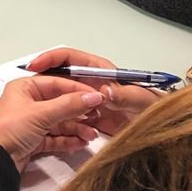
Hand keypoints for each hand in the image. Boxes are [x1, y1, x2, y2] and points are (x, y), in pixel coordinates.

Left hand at [0, 76, 104, 172]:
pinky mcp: (34, 141)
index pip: (56, 83)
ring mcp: (31, 123)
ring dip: (76, 128)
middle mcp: (28, 103)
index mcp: (25, 88)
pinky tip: (81, 142)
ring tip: (91, 135)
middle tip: (96, 116)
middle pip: (60, 104)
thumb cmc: (8, 129)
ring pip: (60, 122)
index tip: (97, 96)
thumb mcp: (41, 113)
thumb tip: (92, 96)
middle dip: (79, 111)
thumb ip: (69, 105)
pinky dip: (68, 140)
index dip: (77, 90)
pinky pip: (56, 137)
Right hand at [26, 48, 160, 135]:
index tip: (35, 65)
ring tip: (50, 118)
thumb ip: (124, 96)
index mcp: (98, 71)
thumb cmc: (151, 110)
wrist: (159, 132)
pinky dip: (64, 125)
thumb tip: (106, 91)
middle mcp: (89, 83)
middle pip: (59, 78)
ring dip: (55, 108)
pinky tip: (64, 133)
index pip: (68, 58)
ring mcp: (86, 101)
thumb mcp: (139, 102)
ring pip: (61, 99)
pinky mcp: (87, 118)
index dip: (50, 58)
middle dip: (46, 85)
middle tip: (32, 95)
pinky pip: (68, 118)